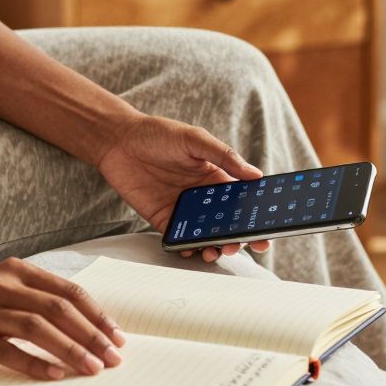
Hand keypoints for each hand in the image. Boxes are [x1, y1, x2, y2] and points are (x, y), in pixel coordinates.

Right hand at [0, 258, 124, 379]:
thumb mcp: (0, 288)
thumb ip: (35, 299)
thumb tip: (83, 326)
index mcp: (15, 272)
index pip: (67, 292)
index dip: (97, 315)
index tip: (118, 336)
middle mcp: (1, 286)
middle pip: (57, 310)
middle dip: (92, 335)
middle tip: (114, 357)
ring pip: (36, 328)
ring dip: (70, 350)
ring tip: (92, 369)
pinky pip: (5, 351)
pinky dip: (33, 363)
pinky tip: (54, 375)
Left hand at [96, 114, 270, 262]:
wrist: (118, 140)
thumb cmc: (157, 134)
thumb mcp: (195, 139)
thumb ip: (224, 156)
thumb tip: (255, 174)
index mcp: (216, 177)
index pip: (242, 200)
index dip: (255, 215)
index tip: (268, 228)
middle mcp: (203, 197)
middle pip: (228, 223)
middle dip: (241, 237)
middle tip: (248, 245)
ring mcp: (184, 210)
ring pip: (206, 235)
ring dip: (216, 246)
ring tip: (218, 251)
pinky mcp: (163, 219)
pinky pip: (180, 239)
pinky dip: (188, 248)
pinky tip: (191, 250)